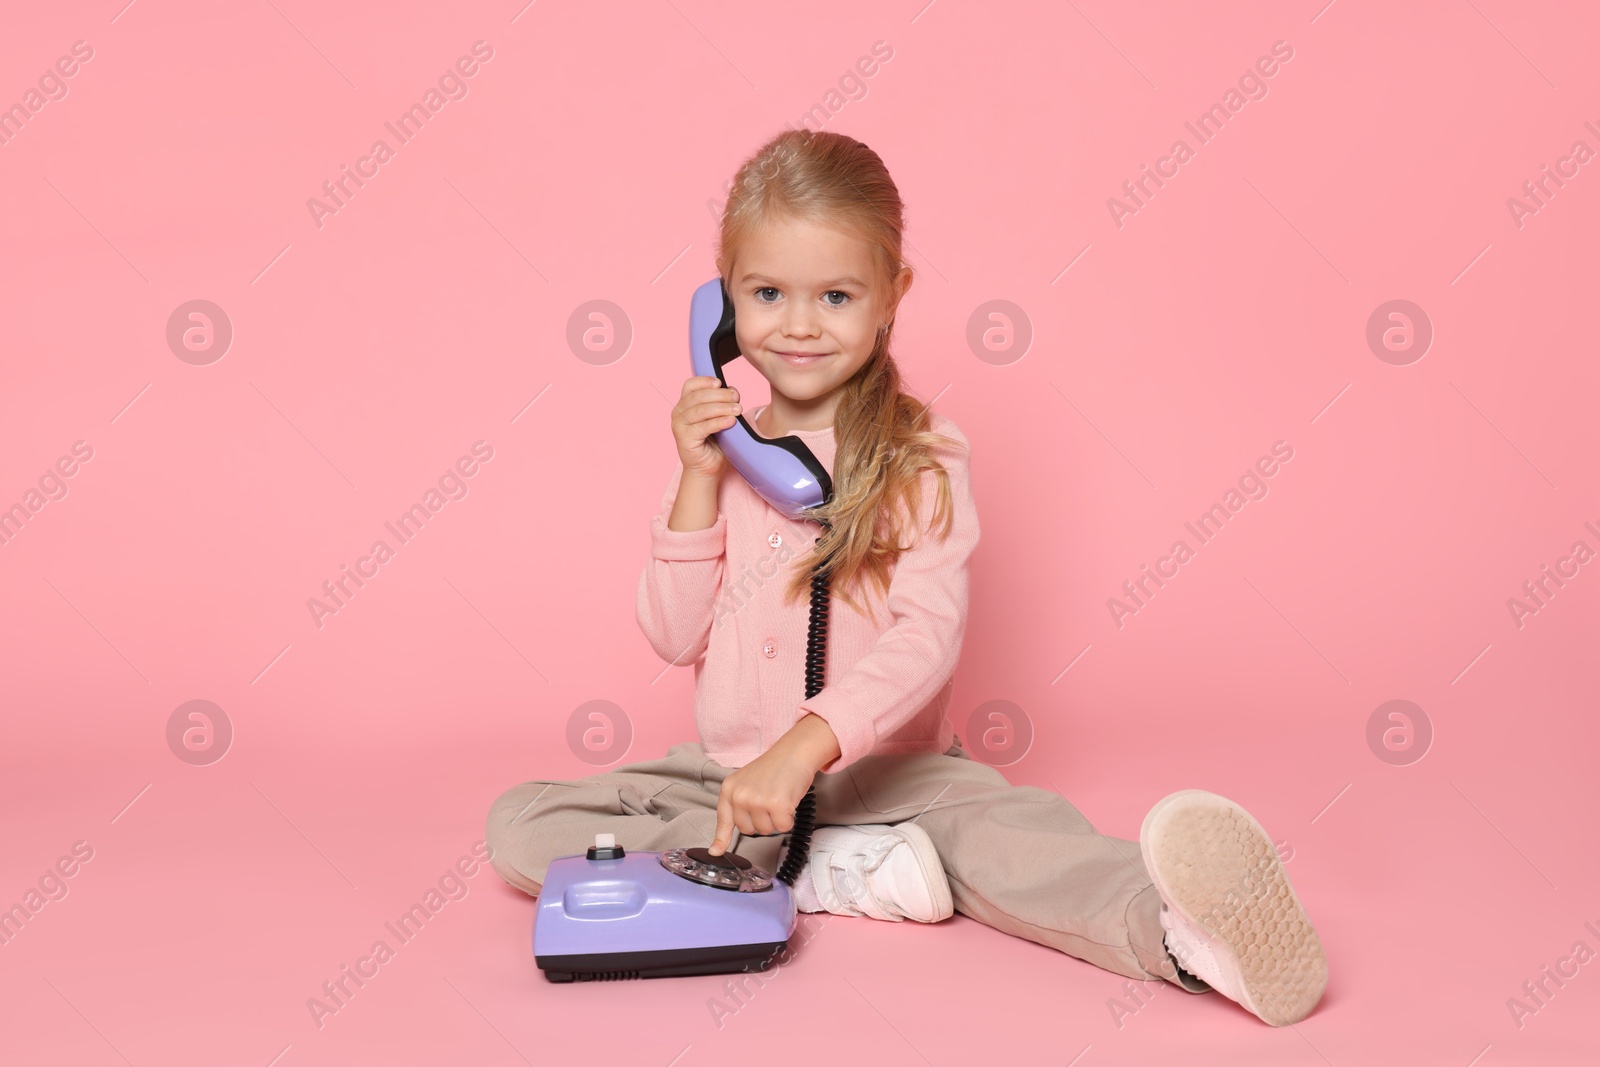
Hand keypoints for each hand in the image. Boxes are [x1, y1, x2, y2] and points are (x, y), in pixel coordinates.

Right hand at [672, 375, 741, 479]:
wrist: (706, 469)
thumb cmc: (714, 443)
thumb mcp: (718, 418)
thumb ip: (721, 404)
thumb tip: (733, 391)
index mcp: (684, 404)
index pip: (690, 385)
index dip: (705, 381)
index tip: (720, 383)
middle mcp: (678, 413)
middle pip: (698, 396)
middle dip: (720, 395)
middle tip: (737, 398)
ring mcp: (679, 426)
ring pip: (701, 410)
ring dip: (722, 408)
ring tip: (738, 409)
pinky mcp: (684, 439)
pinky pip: (704, 427)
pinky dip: (719, 422)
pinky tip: (732, 421)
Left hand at [708, 714, 839, 855]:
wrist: (794, 752)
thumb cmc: (774, 768)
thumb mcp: (747, 783)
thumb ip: (738, 805)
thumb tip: (728, 834)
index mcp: (729, 789)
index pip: (723, 819)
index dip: (721, 839)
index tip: (716, 852)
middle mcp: (740, 795)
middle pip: (748, 830)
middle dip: (761, 821)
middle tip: (769, 800)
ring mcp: (757, 800)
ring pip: (766, 831)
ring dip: (776, 820)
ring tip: (779, 798)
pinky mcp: (776, 805)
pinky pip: (783, 827)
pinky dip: (789, 819)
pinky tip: (788, 801)